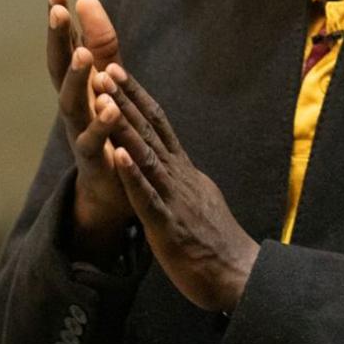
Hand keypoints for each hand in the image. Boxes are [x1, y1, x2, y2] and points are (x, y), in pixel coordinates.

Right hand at [46, 0, 129, 255]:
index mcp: (77, 87)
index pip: (64, 48)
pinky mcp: (97, 162)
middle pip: (59, 71)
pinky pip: (96, 144)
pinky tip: (110, 109)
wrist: (113, 192)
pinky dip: (102, 128)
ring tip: (86, 56)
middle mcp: (73, 108)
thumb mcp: (107, 82)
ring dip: (77, 80)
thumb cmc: (107, 130)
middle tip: (58, 13)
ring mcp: (81, 134)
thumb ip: (101, 43)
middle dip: (58, 41)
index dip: (59, 22)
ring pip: (73, 106)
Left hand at [102, 66, 257, 313]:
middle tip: (103, 68)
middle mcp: (179, 176)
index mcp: (183, 171)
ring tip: (103, 99)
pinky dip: (132, 176)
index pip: (159, 124)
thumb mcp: (197, 199)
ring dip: (122, 126)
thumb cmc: (216, 241)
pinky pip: (147, 198)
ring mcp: (174, 199)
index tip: (117, 70)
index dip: (137, 96)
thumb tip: (176, 163)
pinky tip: (117, 156)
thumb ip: (183, 179)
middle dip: (124, 99)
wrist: (240, 274)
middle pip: (149, 130)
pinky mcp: (169, 226)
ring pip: (145, 155)